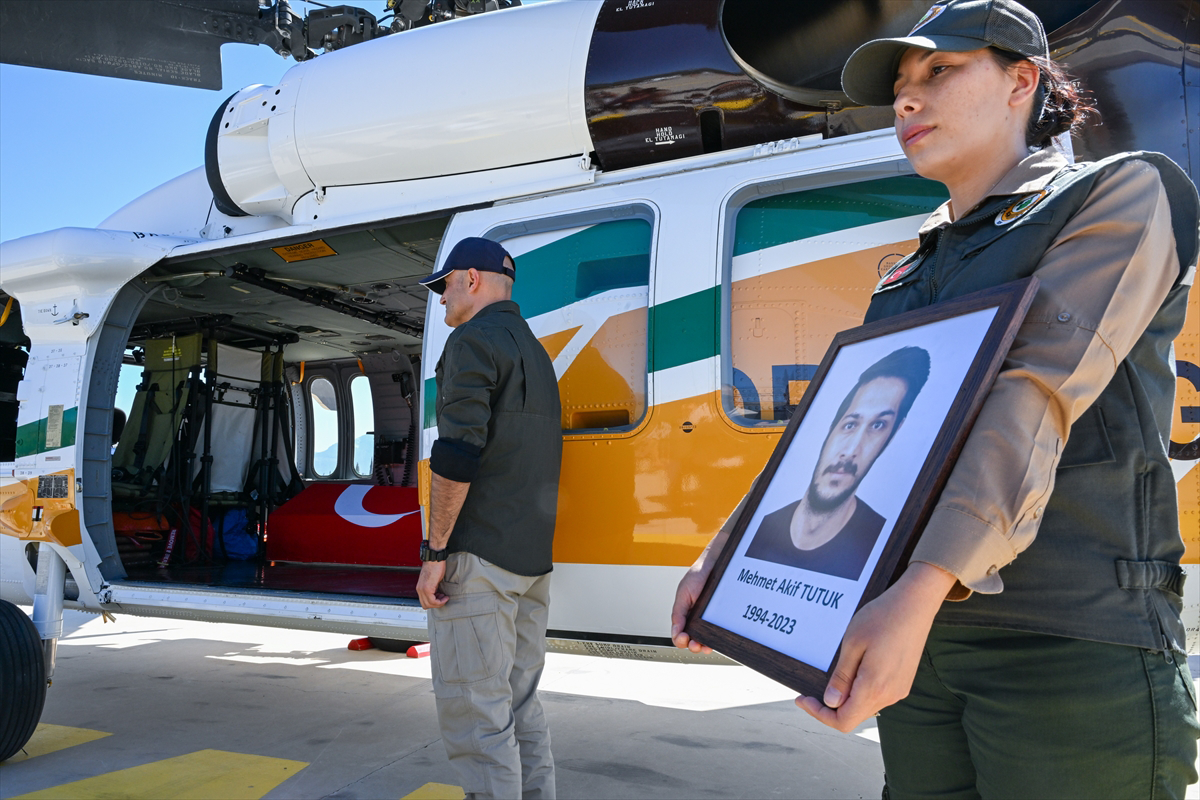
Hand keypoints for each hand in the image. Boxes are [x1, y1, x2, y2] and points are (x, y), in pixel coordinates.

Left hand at [417, 560, 448, 608]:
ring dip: (439, 603)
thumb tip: (436, 596)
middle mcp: (419, 590)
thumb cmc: (434, 567)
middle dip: (436, 604)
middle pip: (426, 605)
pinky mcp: (428, 588)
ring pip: (429, 604)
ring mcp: (423, 589)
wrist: (434, 559)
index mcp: (420, 588)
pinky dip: (440, 601)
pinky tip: (445, 597)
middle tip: (443, 599)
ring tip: (445, 597)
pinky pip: (433, 601)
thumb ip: (432, 589)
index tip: (441, 598)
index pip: (424, 602)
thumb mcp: (432, 580)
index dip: (434, 603)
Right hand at [670, 566, 712, 652]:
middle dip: (692, 646)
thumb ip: (678, 613)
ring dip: (703, 646)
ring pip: (704, 639)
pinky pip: (716, 632)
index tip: (683, 638)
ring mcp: (707, 619)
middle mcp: (695, 619)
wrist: (714, 564)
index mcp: (684, 614)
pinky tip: (714, 640)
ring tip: (705, 646)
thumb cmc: (698, 576)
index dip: (680, 640)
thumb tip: (676, 631)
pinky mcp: (719, 618)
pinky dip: (714, 639)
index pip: (679, 634)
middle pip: (692, 640)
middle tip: (694, 644)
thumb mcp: (683, 594)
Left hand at [796, 561, 955, 731]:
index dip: (819, 714)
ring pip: (865, 707)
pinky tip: (854, 671)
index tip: (803, 699)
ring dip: (846, 699)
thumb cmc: (882, 618)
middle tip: (811, 690)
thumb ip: (842, 678)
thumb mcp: (852, 644)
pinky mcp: (903, 683)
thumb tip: (830, 702)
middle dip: (830, 708)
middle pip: (853, 717)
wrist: (915, 605)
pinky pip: (877, 697)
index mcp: (874, 687)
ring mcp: (899, 690)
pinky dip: (860, 692)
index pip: (844, 721)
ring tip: (834, 676)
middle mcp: (890, 695)